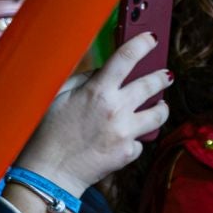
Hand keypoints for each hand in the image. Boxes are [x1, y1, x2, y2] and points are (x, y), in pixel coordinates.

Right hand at [17, 31, 172, 195]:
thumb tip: (102, 71)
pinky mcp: (128, 153)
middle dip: (162, 77)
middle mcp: (116, 109)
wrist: (50, 172)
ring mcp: (125, 133)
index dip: (142, 44)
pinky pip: (140, 140)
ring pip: (159, 114)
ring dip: (162, 107)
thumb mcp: (57, 96)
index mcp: (98, 91)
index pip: (126, 57)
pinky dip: (135, 137)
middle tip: (166, 75)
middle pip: (152, 85)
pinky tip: (127, 136)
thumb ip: (82, 79)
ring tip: (161, 105)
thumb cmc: (47, 132)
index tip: (151, 39)